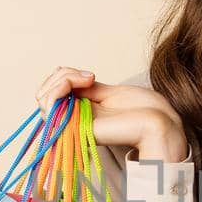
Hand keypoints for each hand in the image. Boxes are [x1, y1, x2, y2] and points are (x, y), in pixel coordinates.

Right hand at [34, 66, 188, 161]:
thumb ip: (82, 87)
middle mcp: (71, 119)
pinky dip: (61, 86)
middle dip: (62, 75)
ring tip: (89, 78)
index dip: (63, 76)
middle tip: (90, 76)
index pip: (50, 92)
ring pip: (43, 98)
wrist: (157, 121)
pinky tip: (87, 82)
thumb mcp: (106, 90)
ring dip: (63, 78)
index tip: (90, 75)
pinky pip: (49, 105)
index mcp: (78, 111)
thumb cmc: (140, 108)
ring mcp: (71, 123)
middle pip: (43, 94)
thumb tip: (62, 78)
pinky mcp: (75, 126)